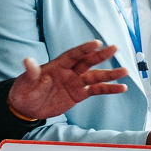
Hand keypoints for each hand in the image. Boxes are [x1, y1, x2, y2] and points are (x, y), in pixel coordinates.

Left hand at [6, 41, 128, 120]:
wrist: (27, 107)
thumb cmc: (25, 91)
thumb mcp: (25, 82)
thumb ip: (30, 72)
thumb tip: (27, 60)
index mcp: (57, 65)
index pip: (73, 55)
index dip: (84, 49)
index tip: (96, 43)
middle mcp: (69, 71)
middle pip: (87, 62)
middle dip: (101, 56)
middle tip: (114, 48)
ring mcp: (75, 82)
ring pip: (95, 76)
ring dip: (110, 74)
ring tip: (125, 71)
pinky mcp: (79, 94)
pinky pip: (96, 90)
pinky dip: (108, 89)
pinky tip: (121, 88)